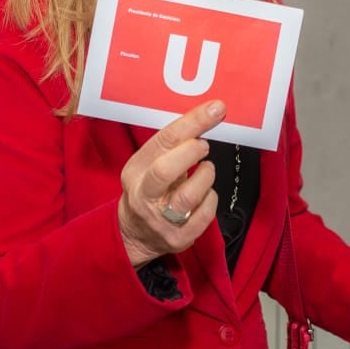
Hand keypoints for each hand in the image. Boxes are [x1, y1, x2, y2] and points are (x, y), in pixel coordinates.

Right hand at [117, 100, 225, 267]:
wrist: (135, 234)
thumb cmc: (149, 191)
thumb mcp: (148, 165)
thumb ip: (171, 146)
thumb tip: (205, 118)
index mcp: (134, 172)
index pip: (162, 141)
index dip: (192, 123)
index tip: (214, 110)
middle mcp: (143, 196)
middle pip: (166, 170)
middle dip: (192, 152)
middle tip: (204, 145)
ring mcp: (160, 220)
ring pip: (188, 196)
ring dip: (205, 176)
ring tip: (206, 170)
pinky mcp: (179, 238)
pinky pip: (204, 215)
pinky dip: (211, 198)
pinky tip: (206, 193)